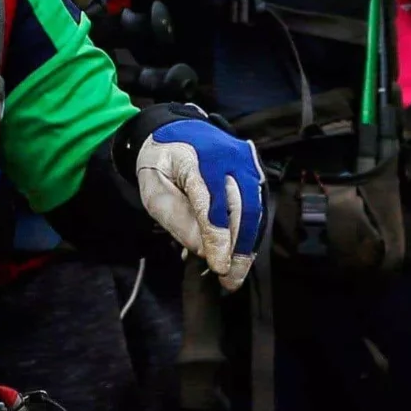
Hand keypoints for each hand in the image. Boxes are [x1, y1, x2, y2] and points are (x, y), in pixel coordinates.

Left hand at [137, 120, 264, 292]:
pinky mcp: (255, 172)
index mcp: (196, 156)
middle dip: (238, 248)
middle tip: (229, 279)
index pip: (210, 201)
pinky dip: (250, 234)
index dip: (217, 237)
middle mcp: (229, 156)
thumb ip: (176, 220)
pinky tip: (239, 255)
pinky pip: (257, 207)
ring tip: (236, 274)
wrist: (175, 131)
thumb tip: (206, 252)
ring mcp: (246, 162)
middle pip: (241, 207)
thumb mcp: (153, 191)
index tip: (218, 267)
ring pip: (255, 210)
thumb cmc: (161, 164)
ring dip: (248, 246)